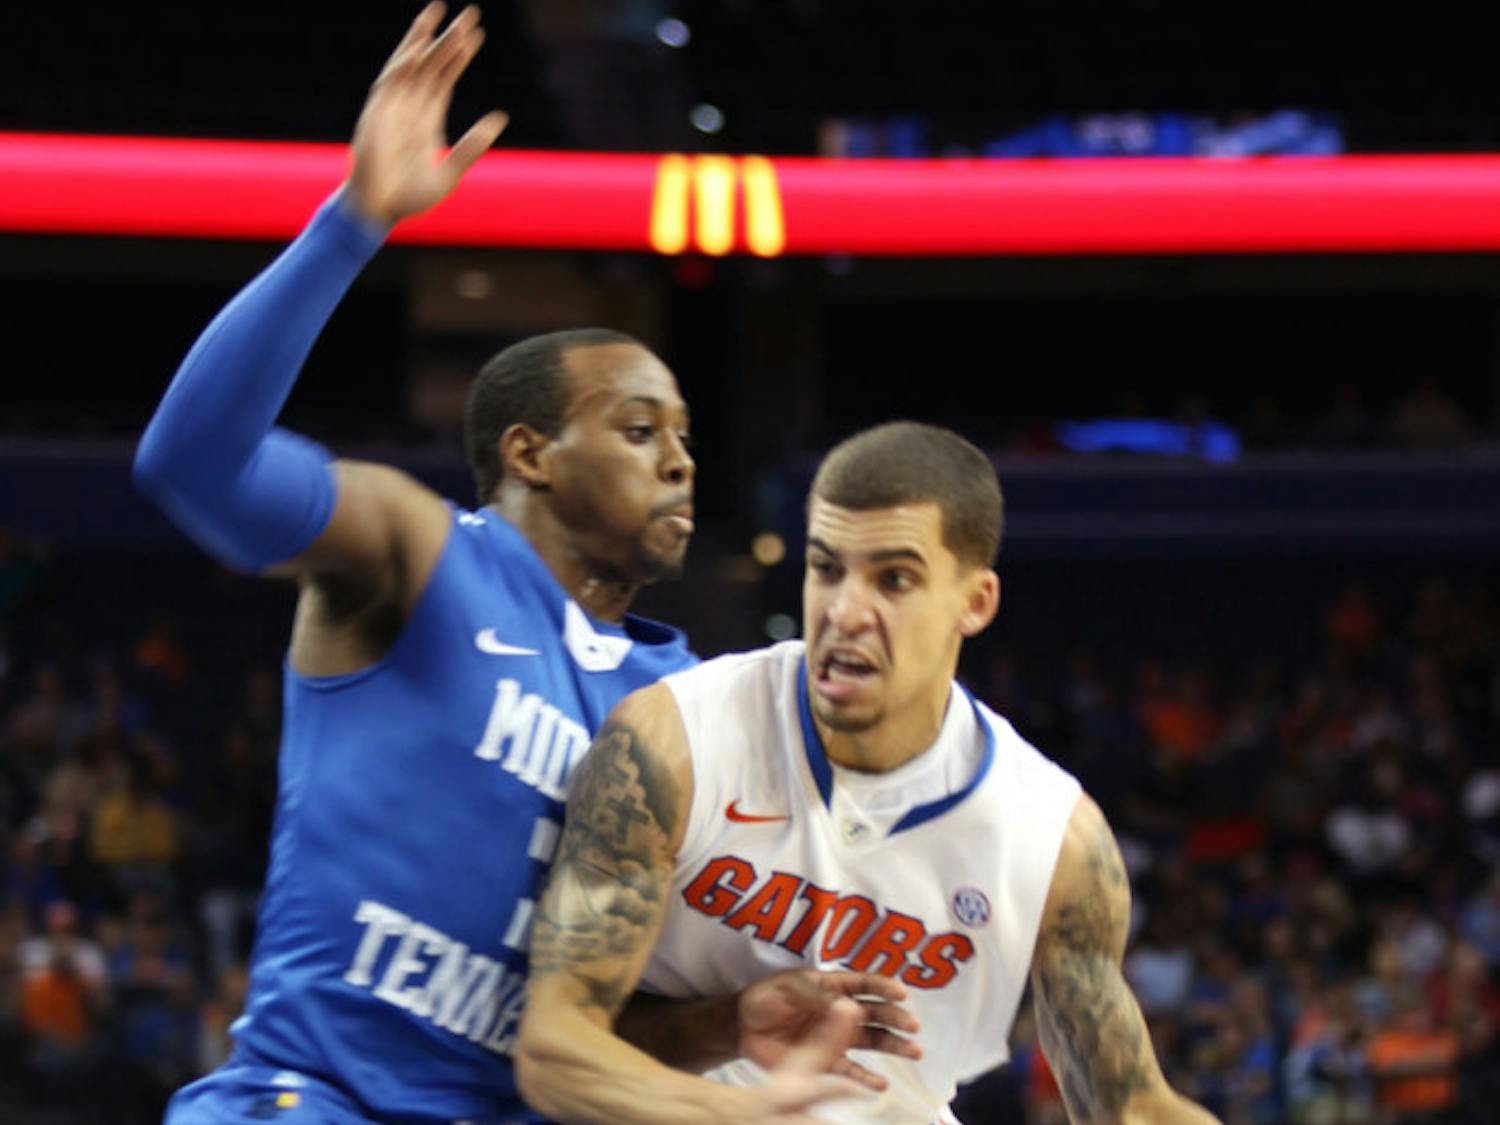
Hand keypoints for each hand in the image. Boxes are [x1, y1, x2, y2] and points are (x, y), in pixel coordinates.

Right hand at [347, 3, 507, 225]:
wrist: (378, 212)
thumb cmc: (409, 199)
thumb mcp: (451, 173)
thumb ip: (473, 146)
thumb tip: (500, 117)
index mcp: (427, 119)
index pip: (446, 78)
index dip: (460, 56)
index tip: (476, 34)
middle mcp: (410, 107)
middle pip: (432, 64)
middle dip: (449, 38)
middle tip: (470, 13)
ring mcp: (392, 107)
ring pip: (411, 64)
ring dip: (424, 39)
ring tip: (439, 13)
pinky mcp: (376, 114)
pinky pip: (389, 82)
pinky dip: (403, 63)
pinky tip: (418, 47)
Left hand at [738, 969, 921, 1091]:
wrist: (742, 1027)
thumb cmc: (764, 998)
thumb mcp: (787, 989)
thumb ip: (816, 996)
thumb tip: (850, 1005)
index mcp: (831, 986)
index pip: (864, 984)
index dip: (883, 987)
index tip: (901, 993)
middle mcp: (839, 1011)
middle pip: (875, 1013)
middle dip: (896, 1018)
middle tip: (913, 1026)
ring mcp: (835, 1037)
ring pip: (872, 1041)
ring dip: (894, 1045)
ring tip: (914, 1051)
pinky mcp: (826, 1061)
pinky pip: (851, 1071)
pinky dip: (866, 1078)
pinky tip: (881, 1084)